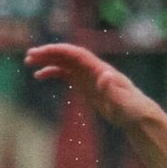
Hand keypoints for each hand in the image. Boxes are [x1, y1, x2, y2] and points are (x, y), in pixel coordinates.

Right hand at [25, 42, 162, 132]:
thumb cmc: (132, 109)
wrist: (138, 116)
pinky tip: (40, 76)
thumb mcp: (123, 101)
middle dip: (48, 54)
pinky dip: (53, 72)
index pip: (76, 54)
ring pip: (65, 63)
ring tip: (29, 64)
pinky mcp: (86, 86)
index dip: (59, 51)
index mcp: (100, 69)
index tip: (42, 52)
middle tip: (29, 56)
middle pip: (68, 56)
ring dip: (47, 61)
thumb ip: (113, 88)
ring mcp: (89, 76)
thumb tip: (105, 74)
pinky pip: (67, 74)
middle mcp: (93, 69)